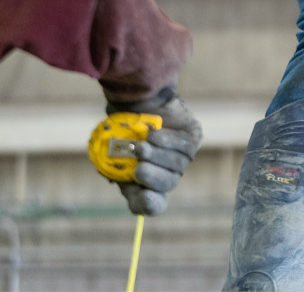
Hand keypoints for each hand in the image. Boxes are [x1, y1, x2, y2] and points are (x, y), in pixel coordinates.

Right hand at [104, 90, 203, 215]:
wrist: (132, 99)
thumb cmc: (119, 128)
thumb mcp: (110, 150)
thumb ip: (114, 168)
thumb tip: (119, 182)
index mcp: (144, 181)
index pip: (153, 203)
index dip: (149, 204)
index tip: (143, 198)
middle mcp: (166, 171)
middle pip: (167, 184)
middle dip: (153, 178)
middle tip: (139, 170)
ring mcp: (182, 156)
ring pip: (177, 165)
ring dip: (157, 156)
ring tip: (141, 146)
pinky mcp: (192, 139)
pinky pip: (185, 147)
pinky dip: (167, 142)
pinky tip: (153, 135)